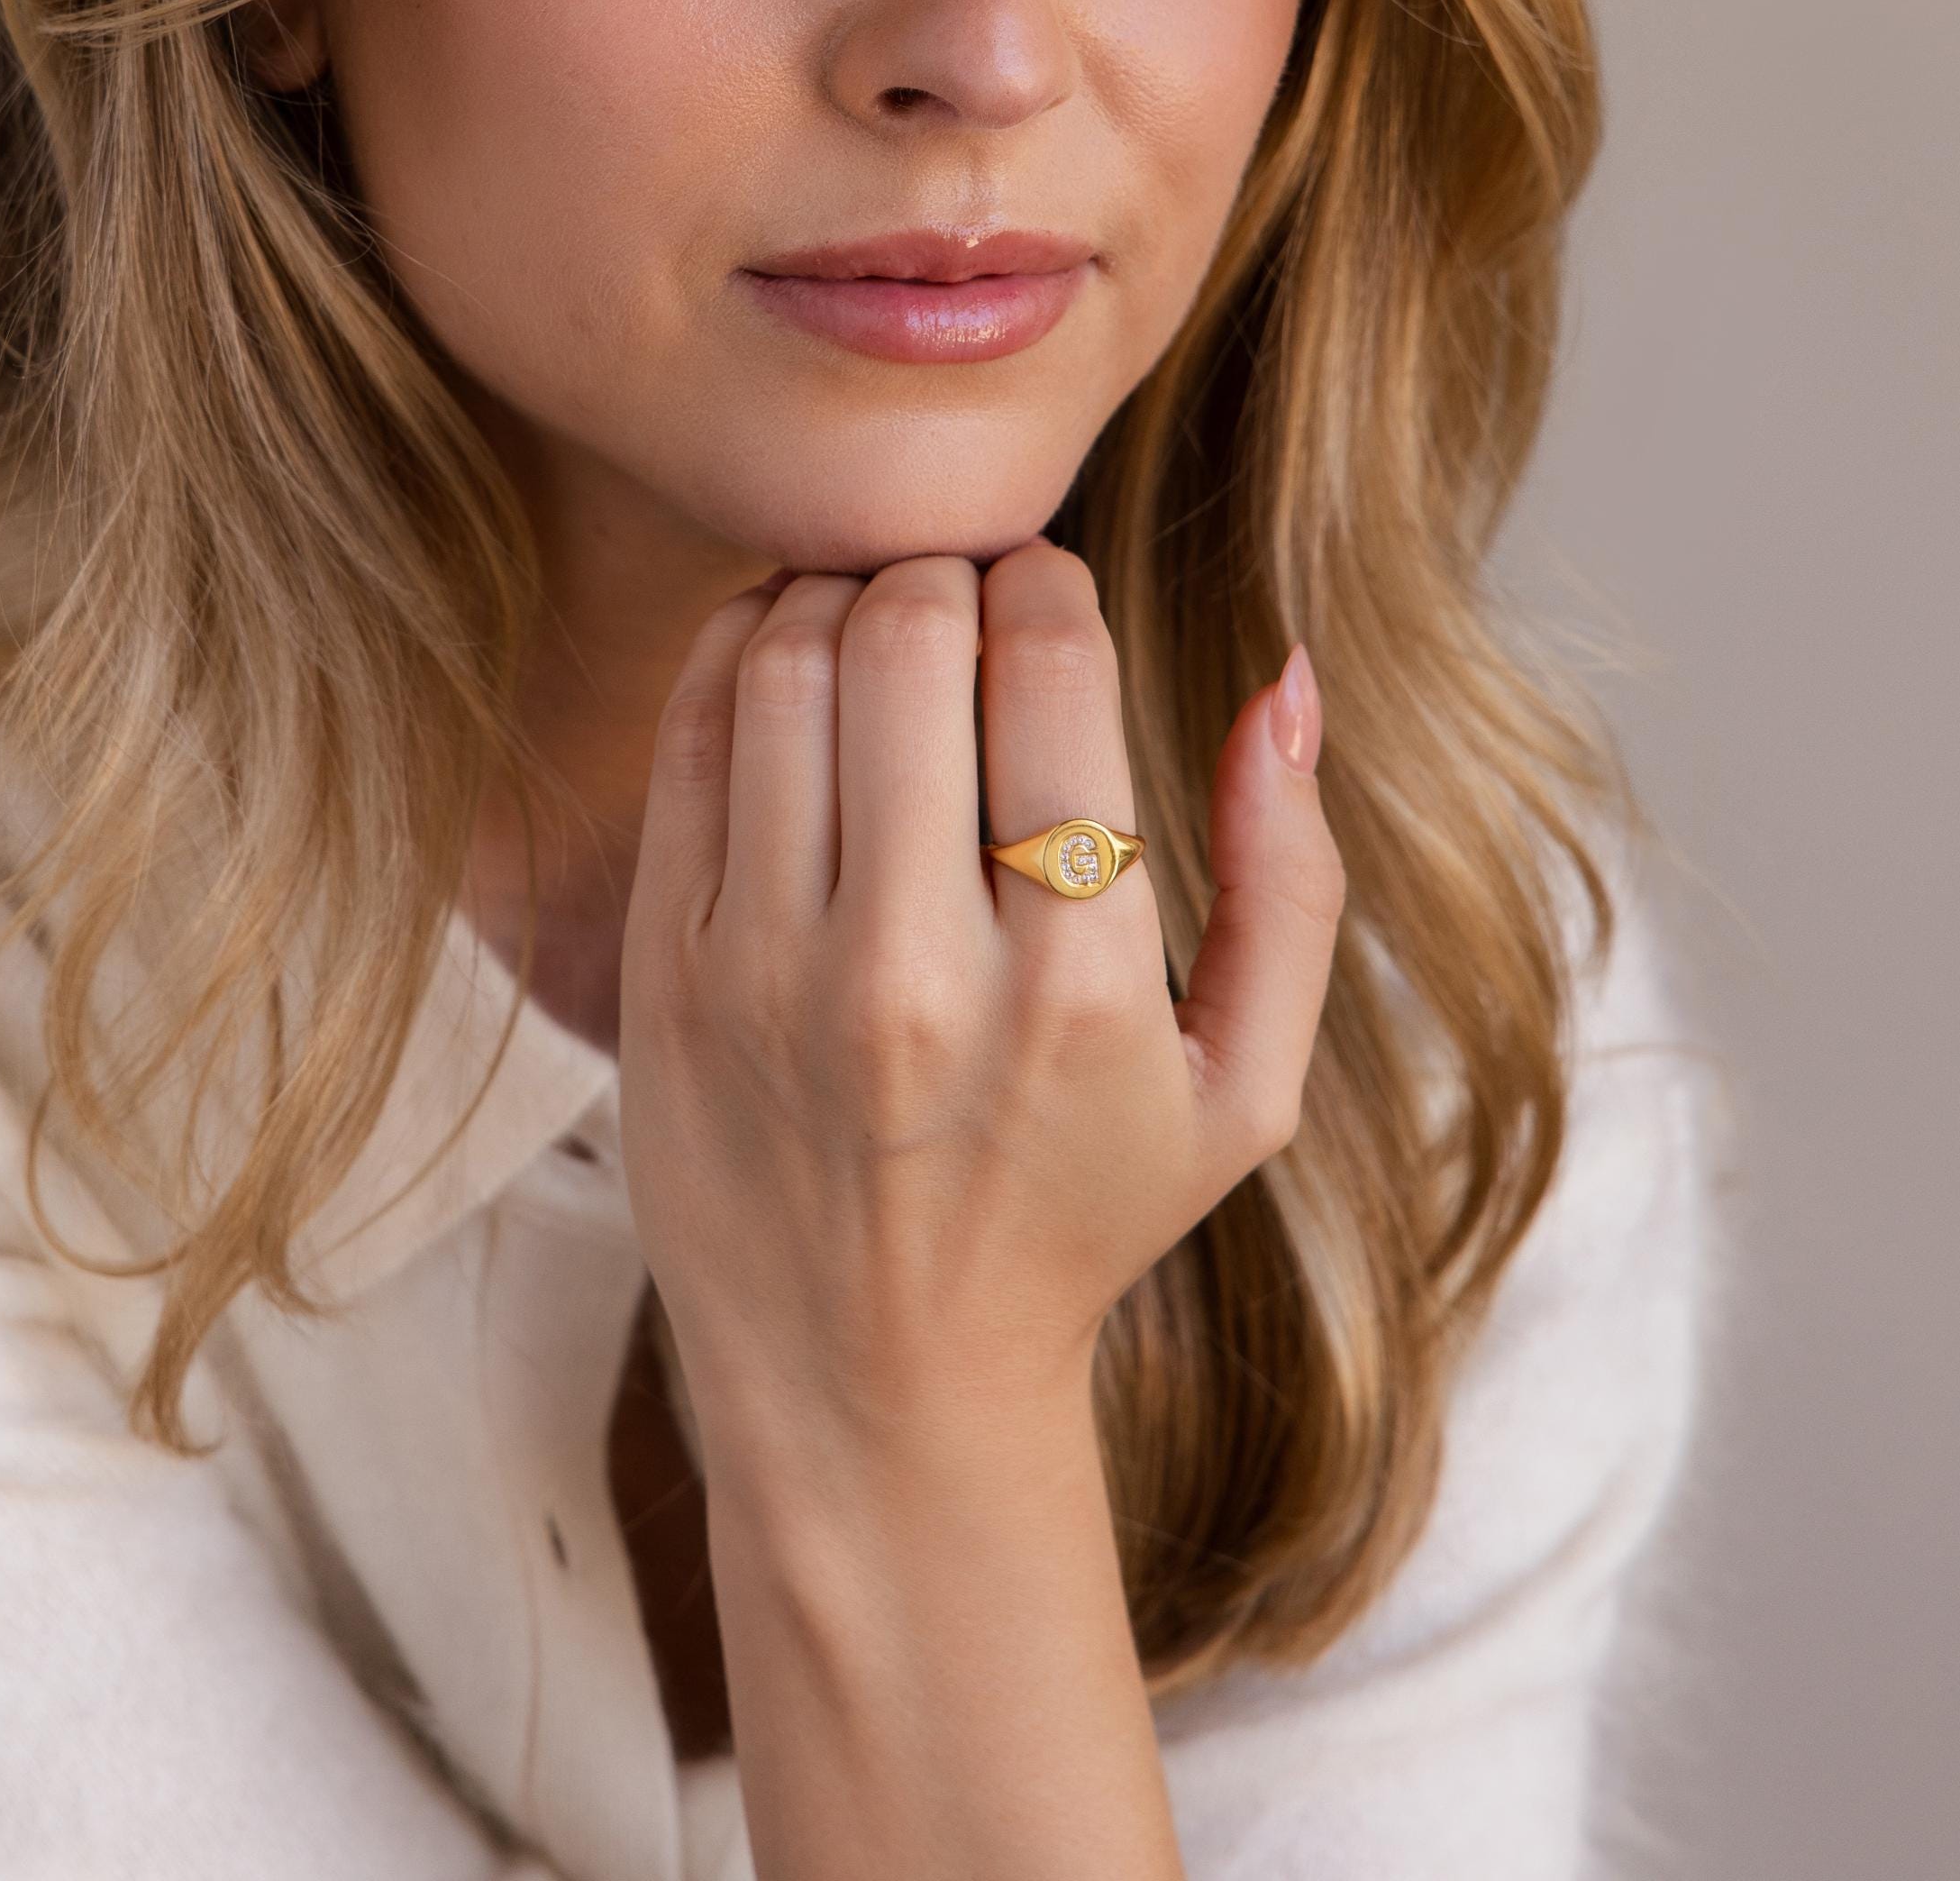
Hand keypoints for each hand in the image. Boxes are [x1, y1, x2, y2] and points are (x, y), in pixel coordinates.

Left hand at [616, 538, 1343, 1482]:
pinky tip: (785, 650)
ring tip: (875, 610)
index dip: (1049, 582)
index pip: (1049, 670)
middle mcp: (913, 973)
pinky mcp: (666, 974)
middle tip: (957, 584)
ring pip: (787, 664)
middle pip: (907, 638)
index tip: (1045, 586)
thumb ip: (1293, 879)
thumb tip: (1286, 679)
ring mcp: (767, 972)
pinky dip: (740, 651)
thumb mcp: (1241, 1088)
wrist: (873, 1391)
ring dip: (835, 592)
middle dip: (941, 569)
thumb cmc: (1072, 1220)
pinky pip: (691, 740)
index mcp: (1078, 988)